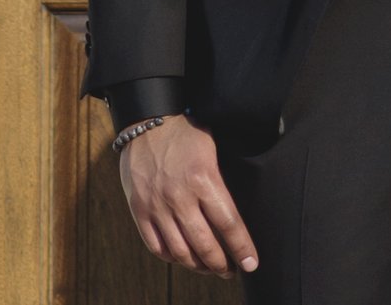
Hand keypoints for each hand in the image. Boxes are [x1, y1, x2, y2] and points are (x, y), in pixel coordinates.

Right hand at [118, 117, 257, 274]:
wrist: (147, 120)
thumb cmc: (185, 131)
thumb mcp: (212, 148)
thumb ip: (221, 180)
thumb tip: (237, 210)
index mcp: (204, 178)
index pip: (229, 223)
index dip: (242, 247)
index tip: (251, 263)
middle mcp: (180, 197)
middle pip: (205, 244)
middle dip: (221, 264)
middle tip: (230, 270)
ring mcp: (158, 206)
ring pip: (180, 251)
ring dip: (198, 266)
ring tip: (209, 268)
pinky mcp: (140, 211)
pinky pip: (156, 246)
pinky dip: (171, 257)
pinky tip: (182, 258)